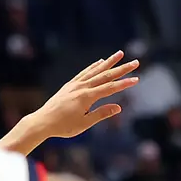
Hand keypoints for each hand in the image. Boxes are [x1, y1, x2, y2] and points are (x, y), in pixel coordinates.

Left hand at [23, 52, 140, 140]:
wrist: (43, 121)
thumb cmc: (64, 126)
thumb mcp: (84, 123)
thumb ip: (101, 114)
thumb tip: (119, 107)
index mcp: (87, 97)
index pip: (110, 88)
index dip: (124, 83)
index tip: (137, 79)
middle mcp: (82, 87)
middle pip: (106, 75)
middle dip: (122, 68)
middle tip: (135, 62)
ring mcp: (75, 84)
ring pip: (96, 70)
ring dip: (109, 61)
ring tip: (120, 54)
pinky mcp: (70, 85)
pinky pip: (85, 72)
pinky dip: (94, 66)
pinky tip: (100, 62)